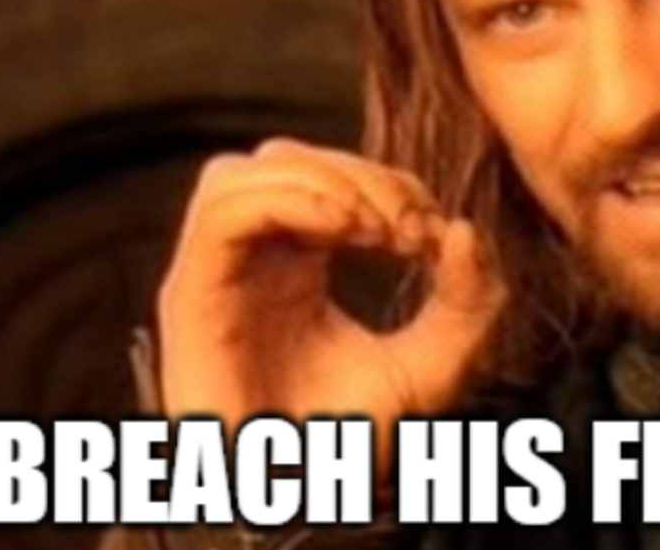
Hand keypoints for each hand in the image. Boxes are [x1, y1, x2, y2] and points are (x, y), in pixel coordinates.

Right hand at [156, 138, 506, 471]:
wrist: (300, 500)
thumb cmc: (357, 441)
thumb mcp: (438, 365)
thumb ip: (470, 300)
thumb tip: (465, 229)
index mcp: (299, 264)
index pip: (330, 178)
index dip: (388, 184)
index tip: (433, 235)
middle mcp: (251, 261)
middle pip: (287, 159)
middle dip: (360, 175)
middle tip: (408, 229)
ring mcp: (216, 275)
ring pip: (242, 171)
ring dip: (320, 181)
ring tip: (373, 229)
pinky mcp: (189, 295)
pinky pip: (221, 211)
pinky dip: (286, 200)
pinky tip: (343, 230)